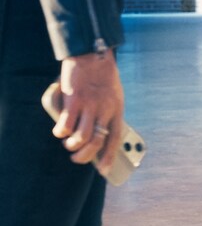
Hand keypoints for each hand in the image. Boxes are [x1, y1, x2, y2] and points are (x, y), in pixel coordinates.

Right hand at [53, 50, 123, 172]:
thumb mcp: (113, 95)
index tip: (104, 170)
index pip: (115, 138)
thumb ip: (106, 112)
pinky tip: (60, 130)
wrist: (93, 55)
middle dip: (85, 156)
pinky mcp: (74, 101)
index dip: (109, 156)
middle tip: (76, 156)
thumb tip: (94, 133)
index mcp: (117, 109)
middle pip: (96, 142)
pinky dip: (60, 132)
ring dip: (72, 145)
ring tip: (68, 142)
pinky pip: (65, 125)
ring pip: (81, 138)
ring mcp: (89, 106)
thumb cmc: (103, 76)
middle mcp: (105, 110)